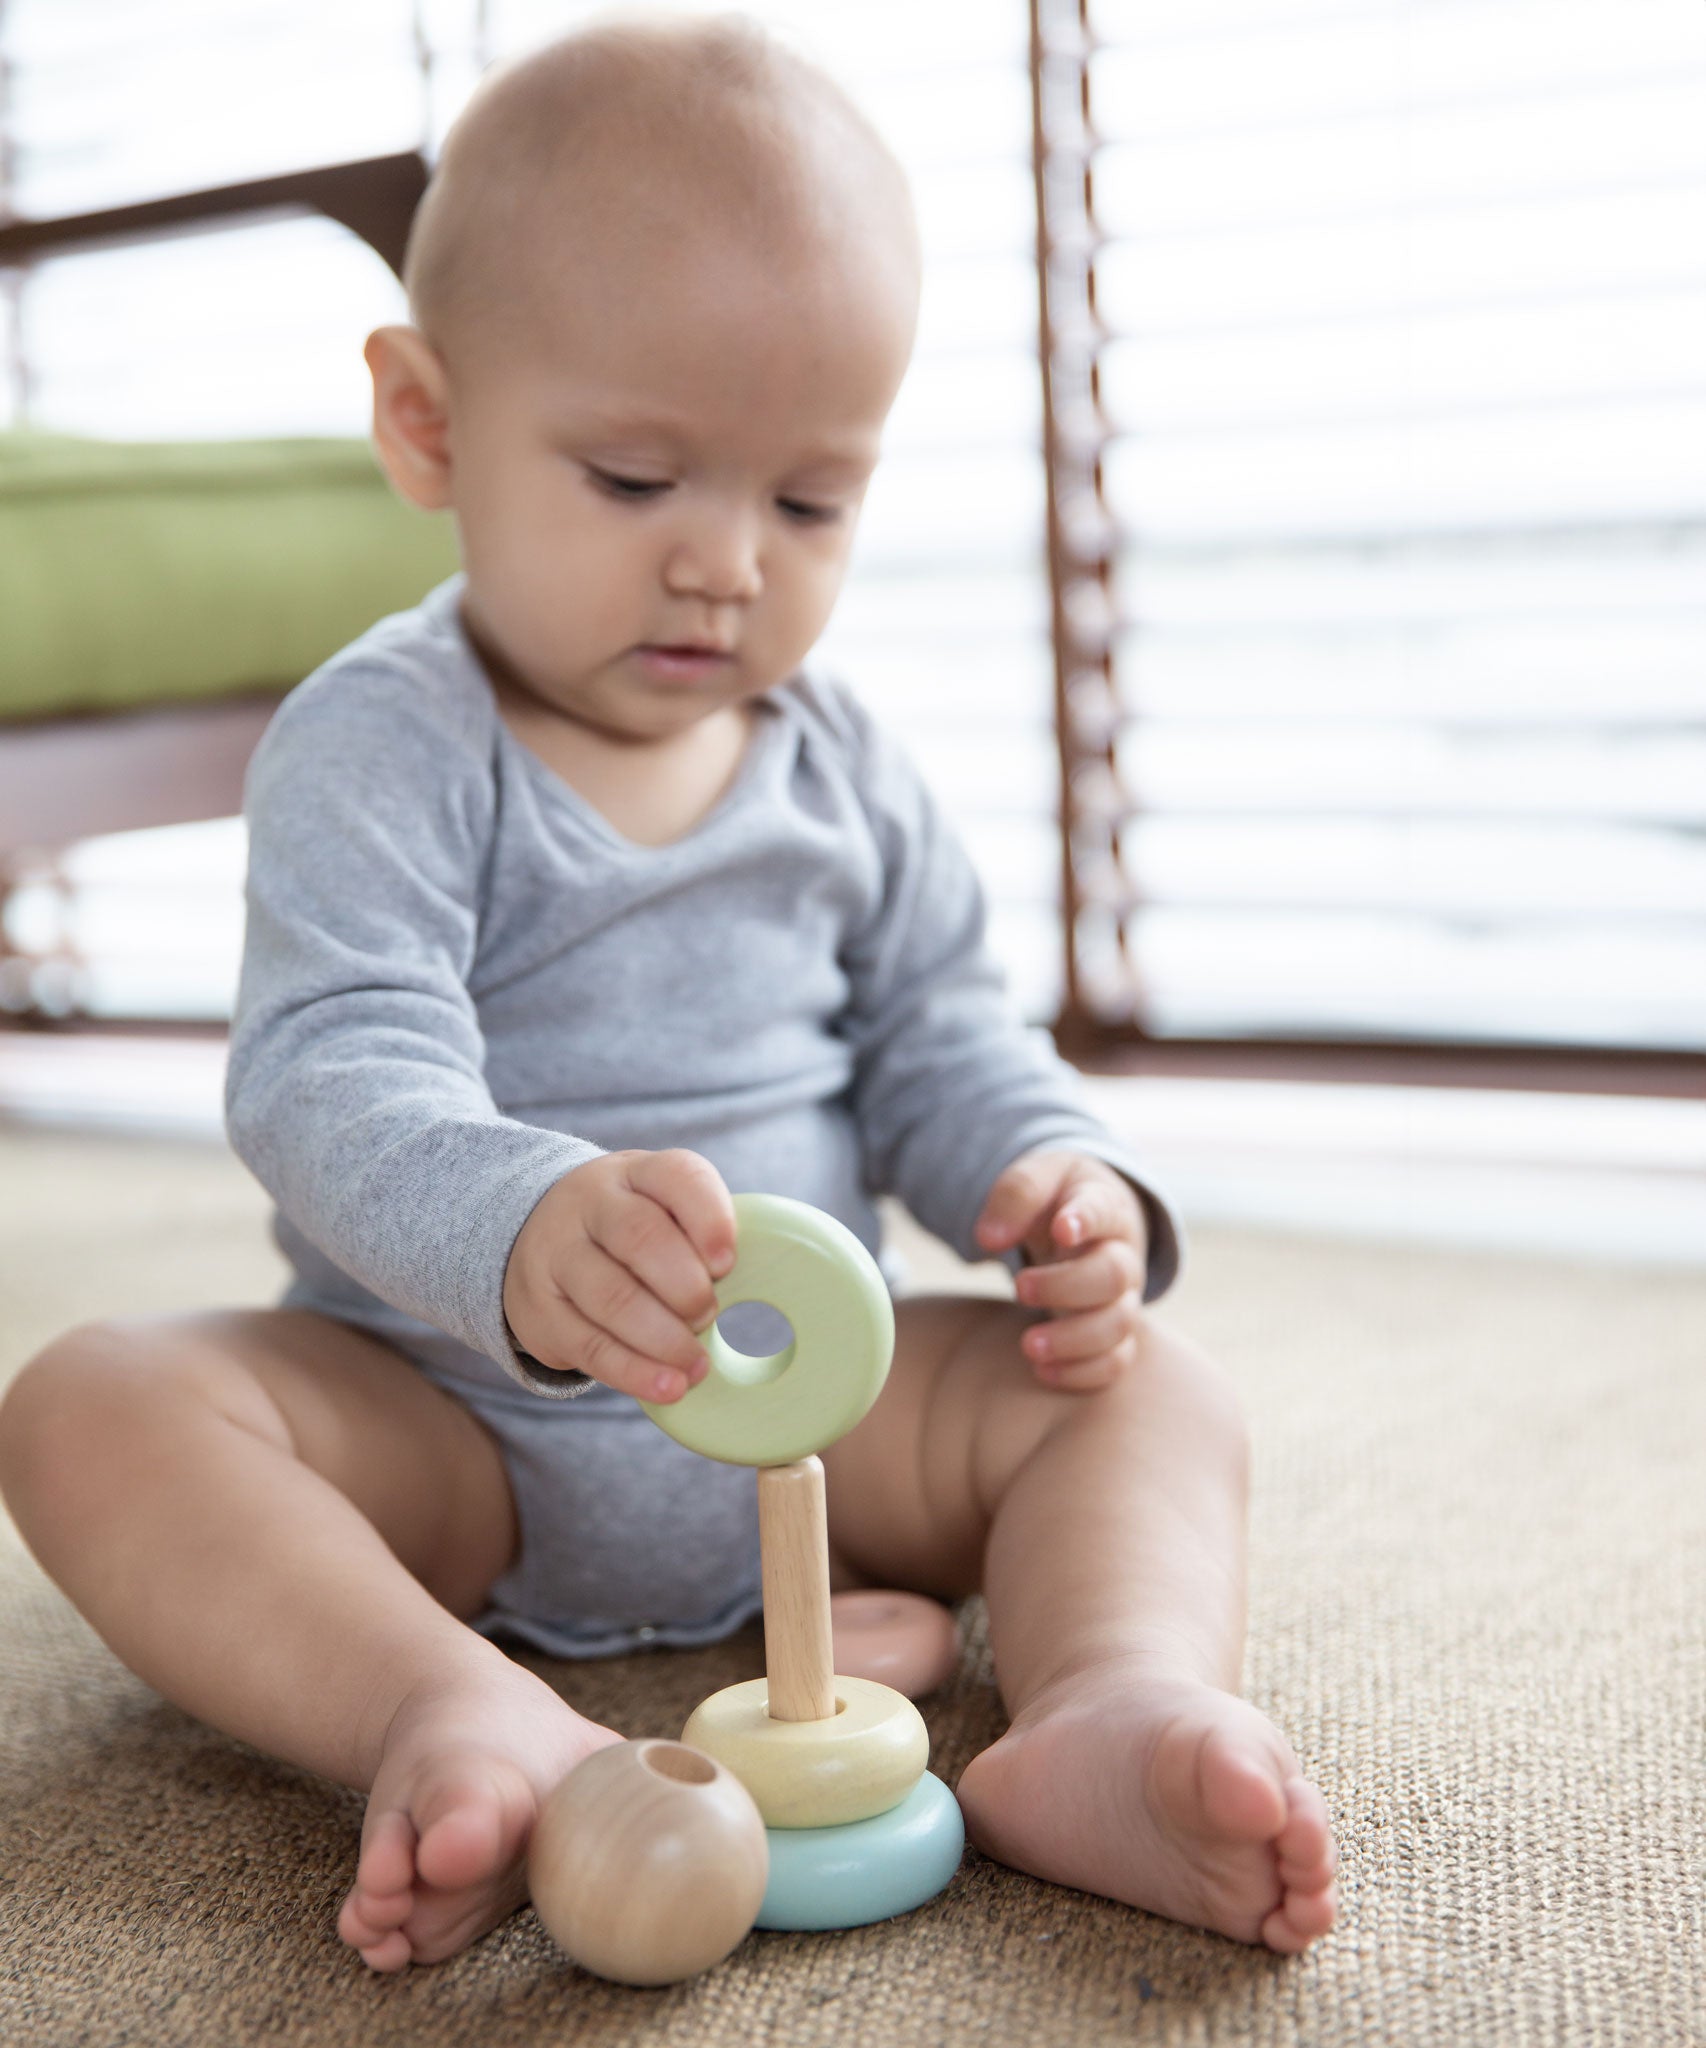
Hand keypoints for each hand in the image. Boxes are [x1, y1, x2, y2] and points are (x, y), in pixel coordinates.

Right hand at [503, 1150, 736, 1402]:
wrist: (535, 1235)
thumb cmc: (629, 1229)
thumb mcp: (662, 1209)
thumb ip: (702, 1237)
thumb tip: (759, 1290)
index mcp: (637, 1173)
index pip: (676, 1177)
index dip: (708, 1219)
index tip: (728, 1262)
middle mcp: (590, 1205)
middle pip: (639, 1237)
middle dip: (684, 1285)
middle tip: (709, 1315)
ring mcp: (557, 1254)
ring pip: (612, 1297)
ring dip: (663, 1338)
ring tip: (697, 1365)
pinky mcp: (540, 1310)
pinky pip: (589, 1345)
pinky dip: (634, 1372)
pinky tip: (668, 1387)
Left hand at [974, 1149, 1148, 1390]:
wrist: (1081, 1223)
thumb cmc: (1055, 1200)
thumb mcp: (1035, 1178)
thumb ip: (1015, 1196)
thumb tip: (988, 1238)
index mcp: (1103, 1207)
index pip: (1102, 1210)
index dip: (1086, 1220)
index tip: (1061, 1229)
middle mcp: (1121, 1255)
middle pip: (1114, 1276)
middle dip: (1066, 1287)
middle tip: (1020, 1288)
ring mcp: (1123, 1298)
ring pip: (1119, 1325)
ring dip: (1074, 1340)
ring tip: (1028, 1346)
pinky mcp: (1114, 1334)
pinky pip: (1116, 1361)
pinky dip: (1083, 1372)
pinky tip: (1043, 1371)